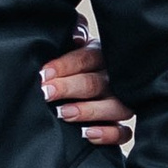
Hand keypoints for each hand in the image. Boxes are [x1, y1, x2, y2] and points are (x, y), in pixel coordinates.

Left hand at [41, 18, 133, 147]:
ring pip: (113, 107)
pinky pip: (124, 132)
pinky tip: (88, 134)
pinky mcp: (124, 123)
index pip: (86, 59)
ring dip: (88, 111)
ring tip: (63, 113)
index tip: (43, 74)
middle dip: (69, 88)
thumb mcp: (79, 41)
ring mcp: (123, 101)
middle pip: (95, 83)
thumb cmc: (82, 60)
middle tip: (47, 93)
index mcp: (103, 55)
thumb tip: (75, 34)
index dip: (64, 66)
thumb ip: (76, 32)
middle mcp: (115, 78)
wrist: (102, 76)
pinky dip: (108, 134)